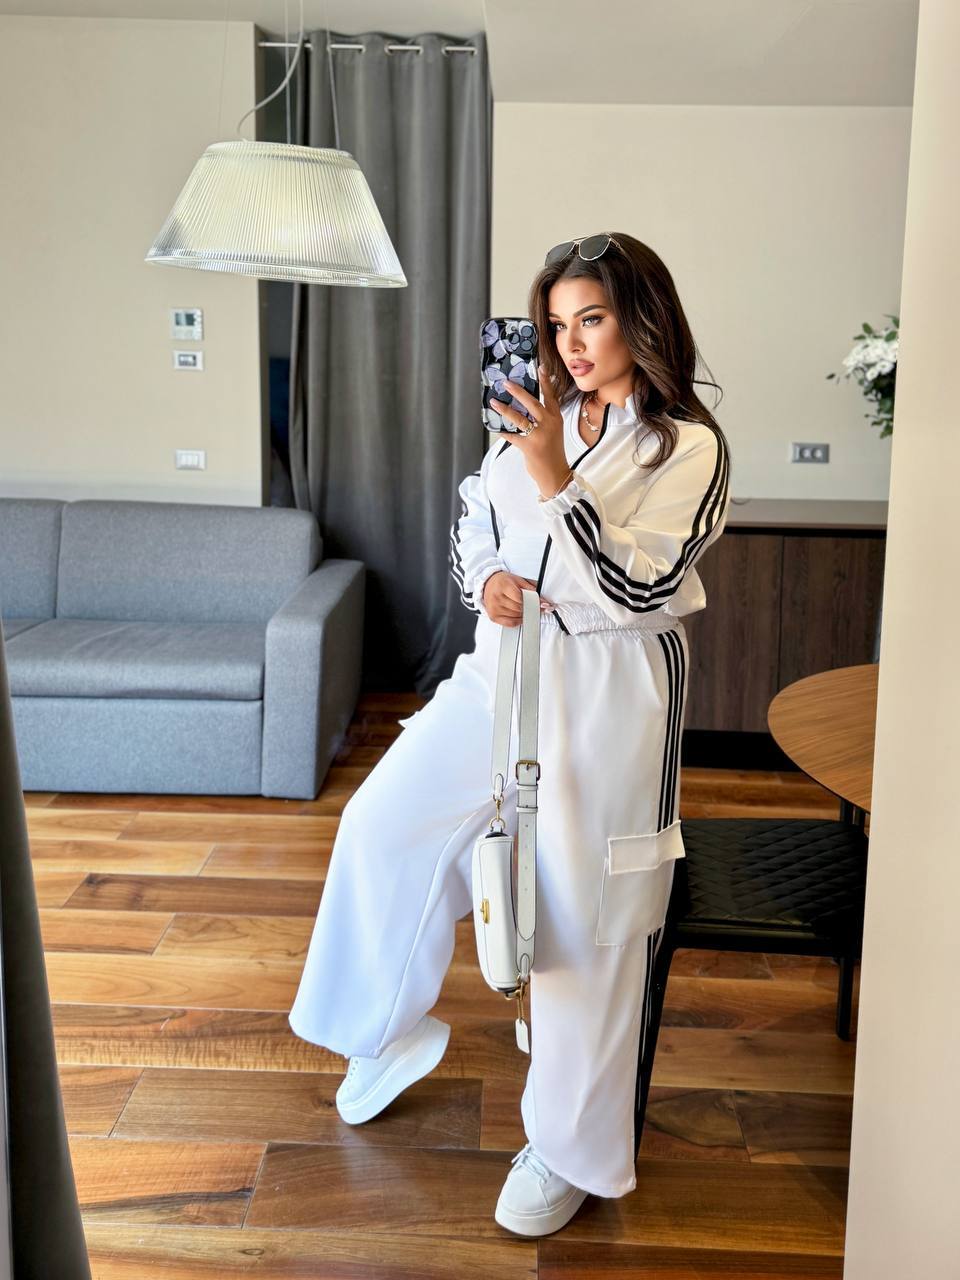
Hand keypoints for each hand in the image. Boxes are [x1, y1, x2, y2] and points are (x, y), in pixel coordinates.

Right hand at [483, 572, 553, 626]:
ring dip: (524, 613)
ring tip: (522, 606)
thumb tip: (544, 601)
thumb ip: (532, 589)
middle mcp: (497, 597)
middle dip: (530, 607)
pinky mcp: (493, 616)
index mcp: (503, 585)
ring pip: (516, 616)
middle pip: (519, 608)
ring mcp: (494, 608)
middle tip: (534, 605)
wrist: (489, 584)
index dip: (533, 602)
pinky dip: (518, 620)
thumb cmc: (504, 582)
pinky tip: (519, 615)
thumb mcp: (519, 580)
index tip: (542, 605)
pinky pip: (510, 623)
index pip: (520, 598)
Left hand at [488, 363, 571, 496]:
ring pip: (520, 418)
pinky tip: (495, 427)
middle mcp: (549, 424)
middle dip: (518, 392)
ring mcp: (540, 435)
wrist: (555, 474)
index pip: (550, 396)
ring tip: (494, 402)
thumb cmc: (552, 451)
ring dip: (505, 409)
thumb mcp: (553, 430)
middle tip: (506, 383)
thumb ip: (543, 417)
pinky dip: (503, 432)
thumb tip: (523, 405)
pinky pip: (512, 436)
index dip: (545, 381)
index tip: (539, 367)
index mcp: (555, 418)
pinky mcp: (530, 447)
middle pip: (533, 403)